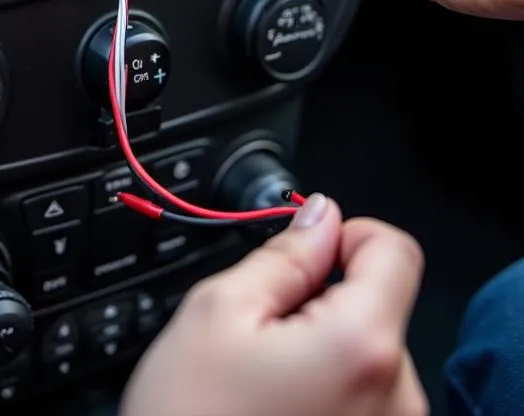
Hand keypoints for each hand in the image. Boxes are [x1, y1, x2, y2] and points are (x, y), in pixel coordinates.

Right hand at [122, 195, 425, 415]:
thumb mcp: (216, 310)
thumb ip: (281, 255)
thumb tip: (319, 216)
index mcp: (360, 346)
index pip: (393, 248)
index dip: (342, 233)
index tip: (301, 251)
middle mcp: (397, 397)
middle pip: (377, 303)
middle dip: (320, 299)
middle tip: (257, 332)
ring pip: (367, 352)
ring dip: (321, 348)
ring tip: (261, 382)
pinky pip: (366, 398)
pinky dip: (328, 390)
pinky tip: (277, 411)